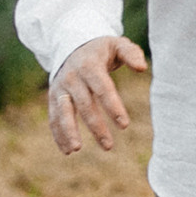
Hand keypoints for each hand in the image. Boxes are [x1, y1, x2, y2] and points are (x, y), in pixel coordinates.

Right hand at [48, 33, 147, 155]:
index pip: (102, 88)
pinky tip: (67, 151)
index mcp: (89, 65)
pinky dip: (58, 134)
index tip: (124, 125)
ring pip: (63, 112)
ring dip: (68, 131)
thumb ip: (131, 53)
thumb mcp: (117, 45)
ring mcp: (60, 88)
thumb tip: (142, 68)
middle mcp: (72, 77)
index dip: (113, 106)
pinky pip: (54, 117)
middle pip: (84, 104)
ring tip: (76, 150)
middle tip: (108, 146)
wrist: (72, 46)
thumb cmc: (102, 50)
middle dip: (96, 126)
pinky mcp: (54, 98)